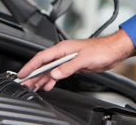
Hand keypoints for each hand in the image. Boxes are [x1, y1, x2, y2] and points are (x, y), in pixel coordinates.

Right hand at [17, 28, 135, 91]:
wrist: (112, 51)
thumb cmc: (101, 49)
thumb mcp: (83, 59)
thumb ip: (68, 67)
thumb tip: (55, 74)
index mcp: (63, 49)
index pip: (42, 57)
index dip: (30, 66)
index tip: (22, 73)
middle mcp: (63, 54)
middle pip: (43, 65)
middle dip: (33, 75)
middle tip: (25, 84)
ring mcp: (67, 60)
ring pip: (49, 70)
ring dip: (41, 79)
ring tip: (33, 88)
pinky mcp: (73, 66)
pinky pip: (58, 73)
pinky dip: (52, 80)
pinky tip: (48, 86)